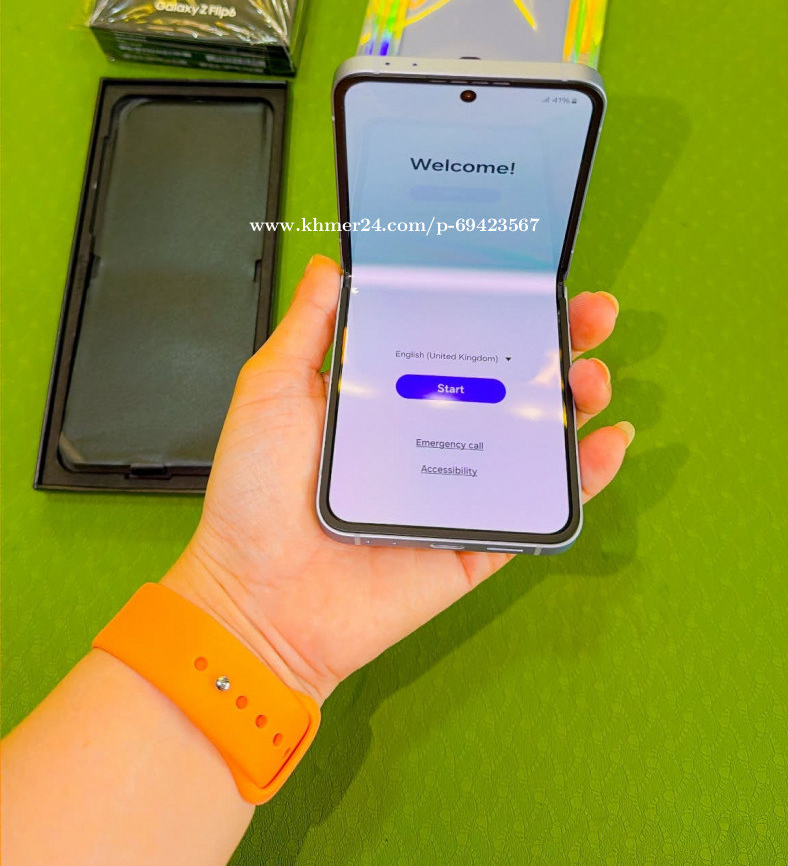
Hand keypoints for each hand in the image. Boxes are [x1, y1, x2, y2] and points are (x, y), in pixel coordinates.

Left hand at [165, 258, 632, 705]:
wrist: (255, 601)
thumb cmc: (253, 498)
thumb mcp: (272, 390)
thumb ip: (308, 327)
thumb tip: (331, 264)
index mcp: (388, 396)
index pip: (458, 339)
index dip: (499, 308)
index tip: (534, 277)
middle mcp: (431, 435)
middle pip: (511, 381)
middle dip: (559, 343)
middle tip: (591, 315)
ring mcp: (458, 488)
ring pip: (537, 439)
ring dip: (579, 402)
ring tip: (593, 376)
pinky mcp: (475, 540)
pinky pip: (540, 508)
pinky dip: (585, 479)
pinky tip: (608, 444)